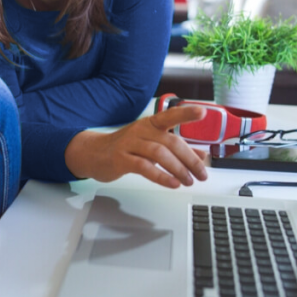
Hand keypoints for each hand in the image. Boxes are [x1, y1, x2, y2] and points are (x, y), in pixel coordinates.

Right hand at [64, 106, 208, 188]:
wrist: (93, 153)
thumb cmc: (126, 148)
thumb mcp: (152, 144)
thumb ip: (177, 149)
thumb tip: (201, 155)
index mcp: (150, 124)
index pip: (170, 115)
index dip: (186, 113)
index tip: (202, 112)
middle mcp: (141, 131)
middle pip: (170, 142)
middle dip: (189, 159)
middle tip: (202, 174)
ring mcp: (130, 144)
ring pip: (159, 154)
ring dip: (178, 169)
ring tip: (188, 181)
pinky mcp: (121, 159)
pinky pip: (144, 167)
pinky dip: (161, 176)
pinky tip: (172, 183)